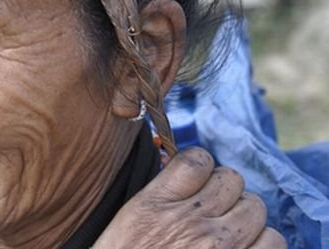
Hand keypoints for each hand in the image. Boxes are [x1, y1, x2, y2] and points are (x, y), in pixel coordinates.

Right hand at [94, 147, 285, 248]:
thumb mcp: (128, 222)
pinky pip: (274, 242)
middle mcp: (189, 221)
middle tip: (214, 209)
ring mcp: (218, 246)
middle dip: (225, 192)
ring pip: (256, 208)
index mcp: (155, 205)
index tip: (197, 181)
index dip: (202, 168)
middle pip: (232, 179)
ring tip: (231, 231)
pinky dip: (263, 244)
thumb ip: (156, 194)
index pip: (196, 160)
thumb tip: (183, 173)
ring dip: (246, 218)